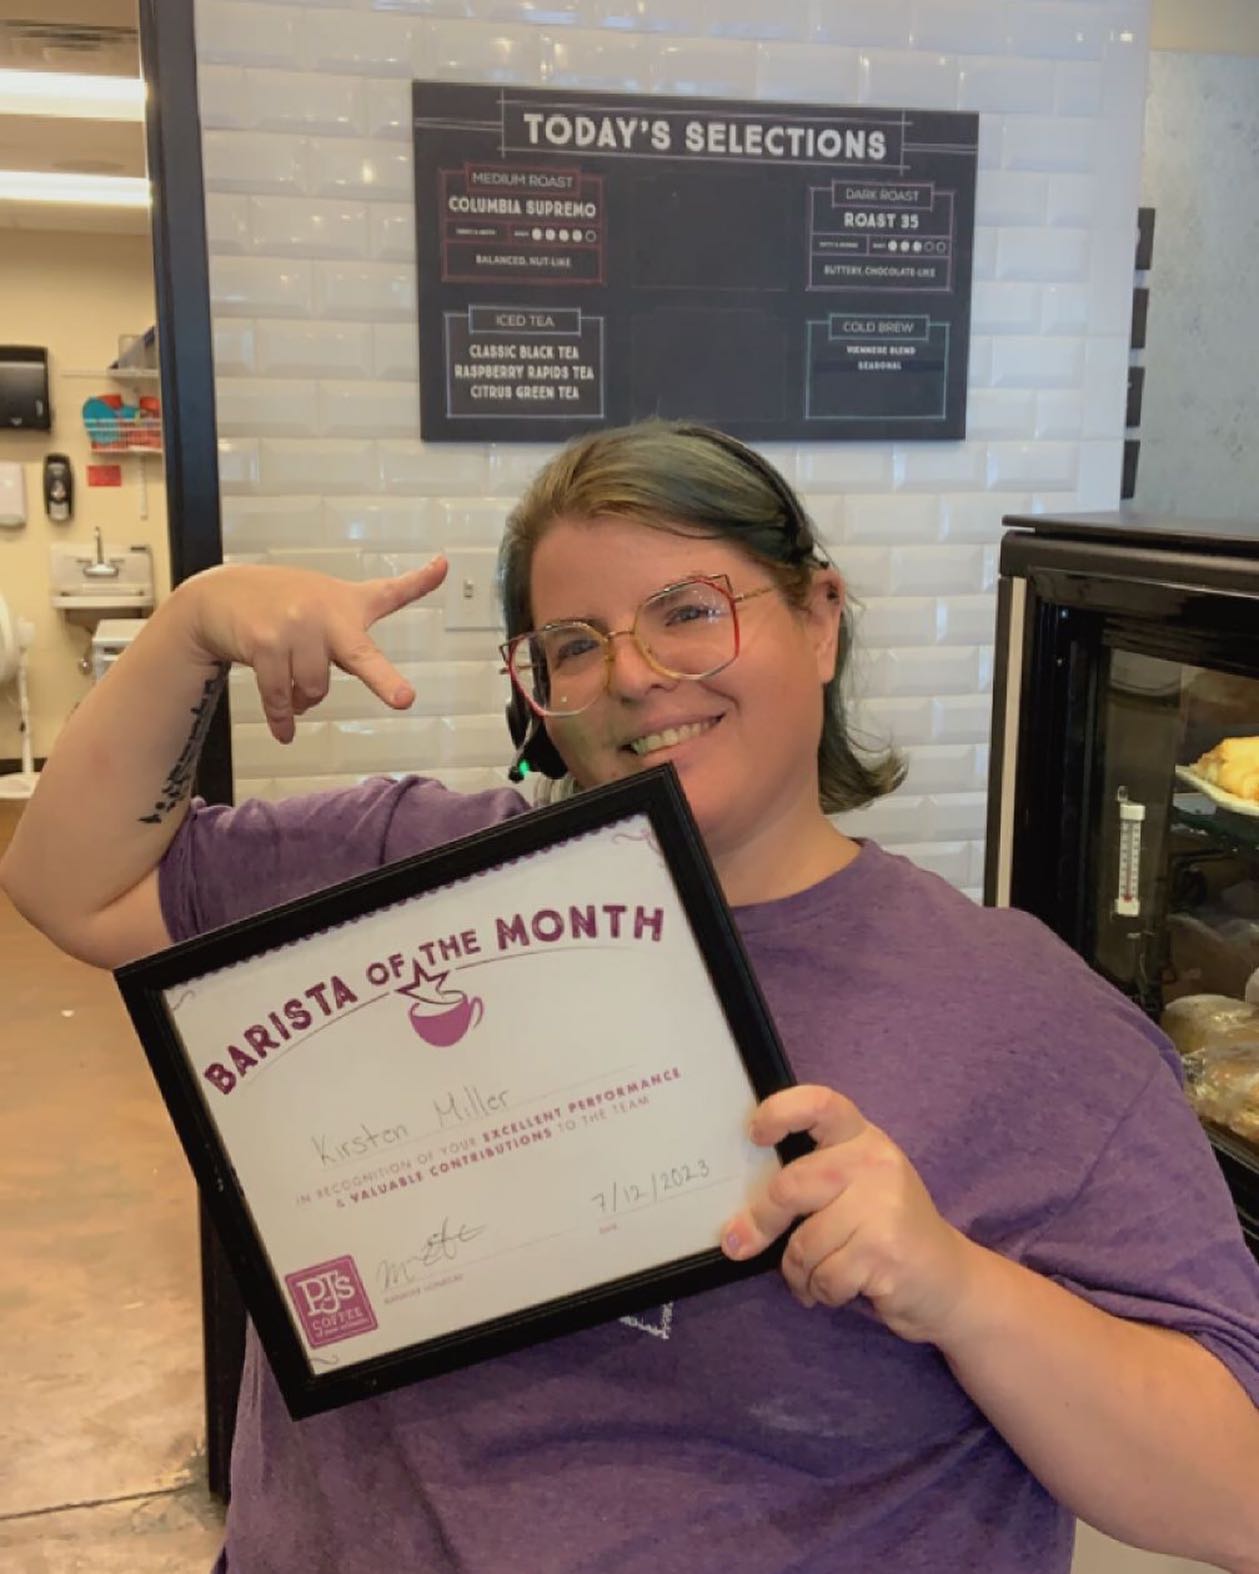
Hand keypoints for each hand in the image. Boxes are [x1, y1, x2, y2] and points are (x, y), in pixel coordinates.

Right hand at [174, 558, 447, 742]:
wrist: (220, 595)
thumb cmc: (284, 603)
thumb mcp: (331, 601)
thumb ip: (373, 616)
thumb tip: (424, 607)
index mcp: (347, 604)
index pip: (390, 591)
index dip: (420, 580)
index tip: (443, 566)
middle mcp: (325, 612)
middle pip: (361, 659)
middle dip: (385, 680)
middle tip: (404, 698)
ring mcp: (295, 627)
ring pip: (314, 688)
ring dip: (304, 700)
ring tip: (295, 692)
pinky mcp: (265, 644)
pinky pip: (280, 696)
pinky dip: (283, 718)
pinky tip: (285, 732)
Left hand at [720, 1084, 979, 1344]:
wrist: (949, 1281)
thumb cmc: (887, 1231)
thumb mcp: (860, 1188)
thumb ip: (812, 1182)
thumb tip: (740, 1219)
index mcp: (863, 1139)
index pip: (820, 1104)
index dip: (781, 1112)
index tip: (754, 1134)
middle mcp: (875, 1164)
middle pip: (791, 1186)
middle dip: (761, 1223)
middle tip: (741, 1243)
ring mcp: (884, 1207)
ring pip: (804, 1243)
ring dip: (798, 1272)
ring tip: (813, 1276)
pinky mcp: (885, 1251)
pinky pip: (825, 1277)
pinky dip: (821, 1292)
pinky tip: (839, 1289)